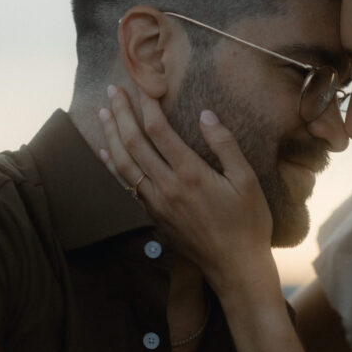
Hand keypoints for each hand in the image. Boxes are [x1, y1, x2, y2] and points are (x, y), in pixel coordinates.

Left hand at [98, 86, 276, 296]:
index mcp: (191, 174)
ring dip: (112, 136)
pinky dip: (113, 166)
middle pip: (135, 143)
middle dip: (122, 113)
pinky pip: (126, 185)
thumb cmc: (248, 223)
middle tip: (113, 89)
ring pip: (124, 164)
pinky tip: (106, 152)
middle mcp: (167, 187)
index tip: (145, 84)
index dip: (149, 105)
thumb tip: (206, 115)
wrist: (235, 268)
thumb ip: (225, 145)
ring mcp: (157, 203)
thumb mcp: (247, 181)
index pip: (160, 131)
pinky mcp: (154, 216)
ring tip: (102, 113)